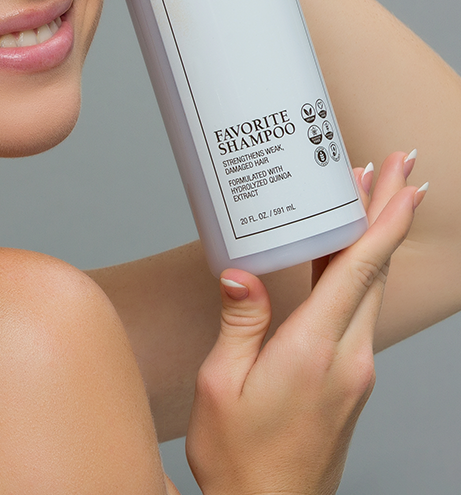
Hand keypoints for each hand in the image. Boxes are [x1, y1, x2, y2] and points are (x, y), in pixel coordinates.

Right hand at [186, 153, 423, 494]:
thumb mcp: (220, 383)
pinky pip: (358, 312)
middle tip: (395, 166)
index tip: (402, 181)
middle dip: (388, 212)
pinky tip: (341, 259)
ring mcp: (354, 372)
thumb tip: (241, 268)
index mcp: (315, 350)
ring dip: (373, 240)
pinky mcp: (347, 382)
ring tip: (368, 197)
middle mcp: (348, 358)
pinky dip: (358, 273)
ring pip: (371, 290)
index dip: (384, 220)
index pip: (360, 270)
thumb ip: (239, 321)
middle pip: (376, 270)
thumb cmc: (238, 456)